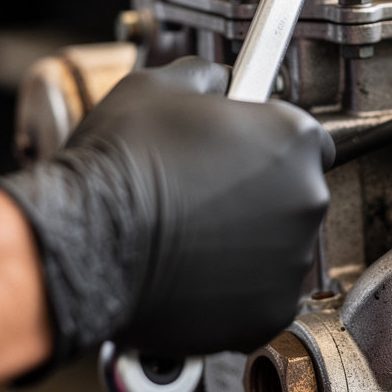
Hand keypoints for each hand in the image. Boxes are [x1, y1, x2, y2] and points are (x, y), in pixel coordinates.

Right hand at [0, 58, 331, 362]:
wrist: (84, 240)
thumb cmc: (121, 162)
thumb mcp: (160, 86)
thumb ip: (206, 78)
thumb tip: (218, 79)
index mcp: (293, 138)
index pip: (305, 140)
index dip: (268, 146)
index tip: (243, 153)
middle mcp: (307, 197)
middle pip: (294, 193)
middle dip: (258, 194)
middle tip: (206, 194)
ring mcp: (291, 259)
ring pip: (278, 247)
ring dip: (248, 241)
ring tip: (192, 233)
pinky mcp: (268, 313)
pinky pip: (260, 294)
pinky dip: (234, 289)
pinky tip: (193, 270)